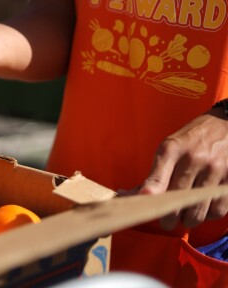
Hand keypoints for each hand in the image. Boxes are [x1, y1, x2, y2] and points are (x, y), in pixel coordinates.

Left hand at [139, 108, 227, 229]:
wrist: (226, 124)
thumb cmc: (192, 140)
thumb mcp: (170, 147)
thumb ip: (155, 173)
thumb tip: (130, 196)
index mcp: (172, 149)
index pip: (158, 175)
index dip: (151, 191)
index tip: (145, 201)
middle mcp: (193, 159)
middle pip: (177, 197)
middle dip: (168, 218)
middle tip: (166, 222)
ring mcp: (215, 169)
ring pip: (198, 209)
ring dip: (189, 219)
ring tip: (185, 217)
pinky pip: (218, 209)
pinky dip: (209, 215)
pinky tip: (203, 209)